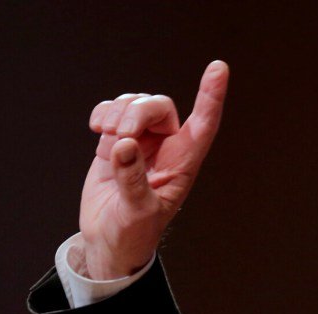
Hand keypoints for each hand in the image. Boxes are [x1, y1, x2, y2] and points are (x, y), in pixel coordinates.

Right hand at [79, 61, 228, 278]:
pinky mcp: (116, 142)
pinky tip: (98, 129)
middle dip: (137, 112)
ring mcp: (141, 143)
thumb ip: (132, 179)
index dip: (211, 96)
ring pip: (136, 104)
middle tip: (120, 135)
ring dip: (118, 112)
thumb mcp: (138, 212)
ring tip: (106, 137)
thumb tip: (124, 144)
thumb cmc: (134, 233)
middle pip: (159, 107)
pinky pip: (113, 110)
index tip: (219, 68)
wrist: (108, 241)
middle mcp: (166, 149)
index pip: (203, 125)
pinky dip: (104, 112)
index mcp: (183, 165)